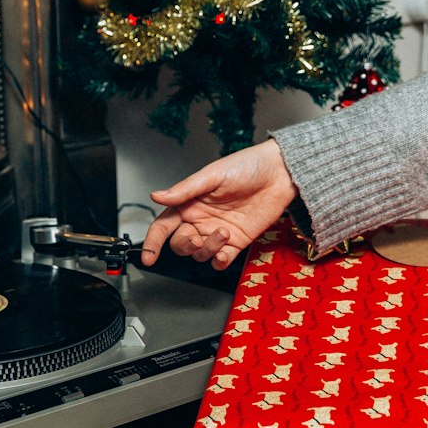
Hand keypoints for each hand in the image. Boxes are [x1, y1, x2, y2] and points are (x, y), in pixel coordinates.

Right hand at [141, 138, 296, 269]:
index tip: (148, 256)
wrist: (279, 174)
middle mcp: (200, 219)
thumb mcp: (212, 175)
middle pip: (180, 243)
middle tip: (196, 238)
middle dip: (185, 245)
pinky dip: (219, 261)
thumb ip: (184, 190)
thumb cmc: (246, 167)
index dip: (153, 242)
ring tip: (224, 233)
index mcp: (189, 203)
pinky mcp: (236, 242)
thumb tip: (156, 196)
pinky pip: (221, 260)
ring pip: (200, 253)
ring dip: (207, 248)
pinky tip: (224, 253)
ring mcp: (218, 232)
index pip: (163, 226)